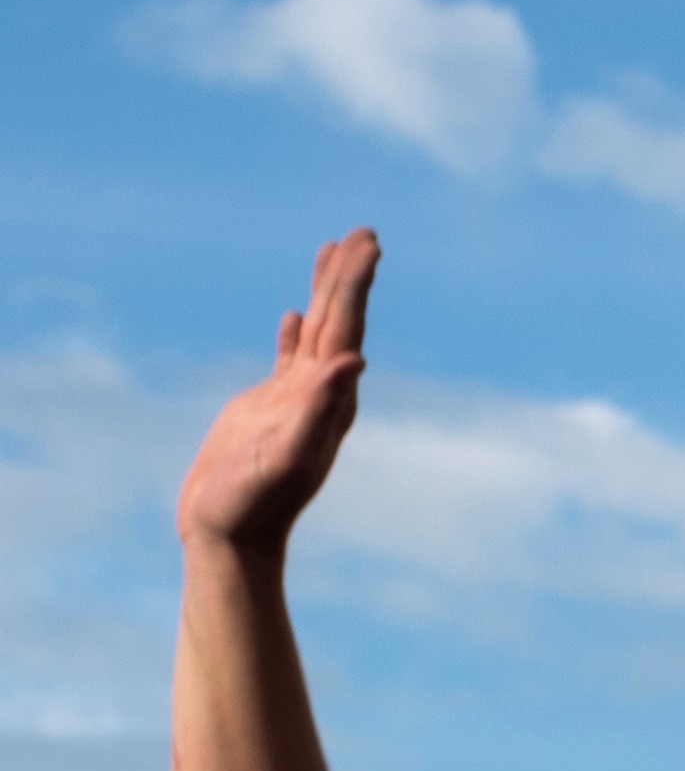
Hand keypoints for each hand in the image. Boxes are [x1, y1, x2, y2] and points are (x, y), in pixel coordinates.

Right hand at [175, 230, 378, 560]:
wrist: (230, 538)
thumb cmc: (254, 504)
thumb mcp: (287, 457)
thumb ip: (318, 411)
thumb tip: (353, 364)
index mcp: (328, 400)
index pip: (346, 330)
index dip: (356, 287)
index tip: (369, 245)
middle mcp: (319, 395)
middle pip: (338, 323)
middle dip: (349, 278)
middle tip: (365, 232)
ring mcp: (293, 400)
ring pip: (316, 334)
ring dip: (326, 296)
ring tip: (336, 254)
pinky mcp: (266, 410)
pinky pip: (287, 361)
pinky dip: (295, 335)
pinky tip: (296, 315)